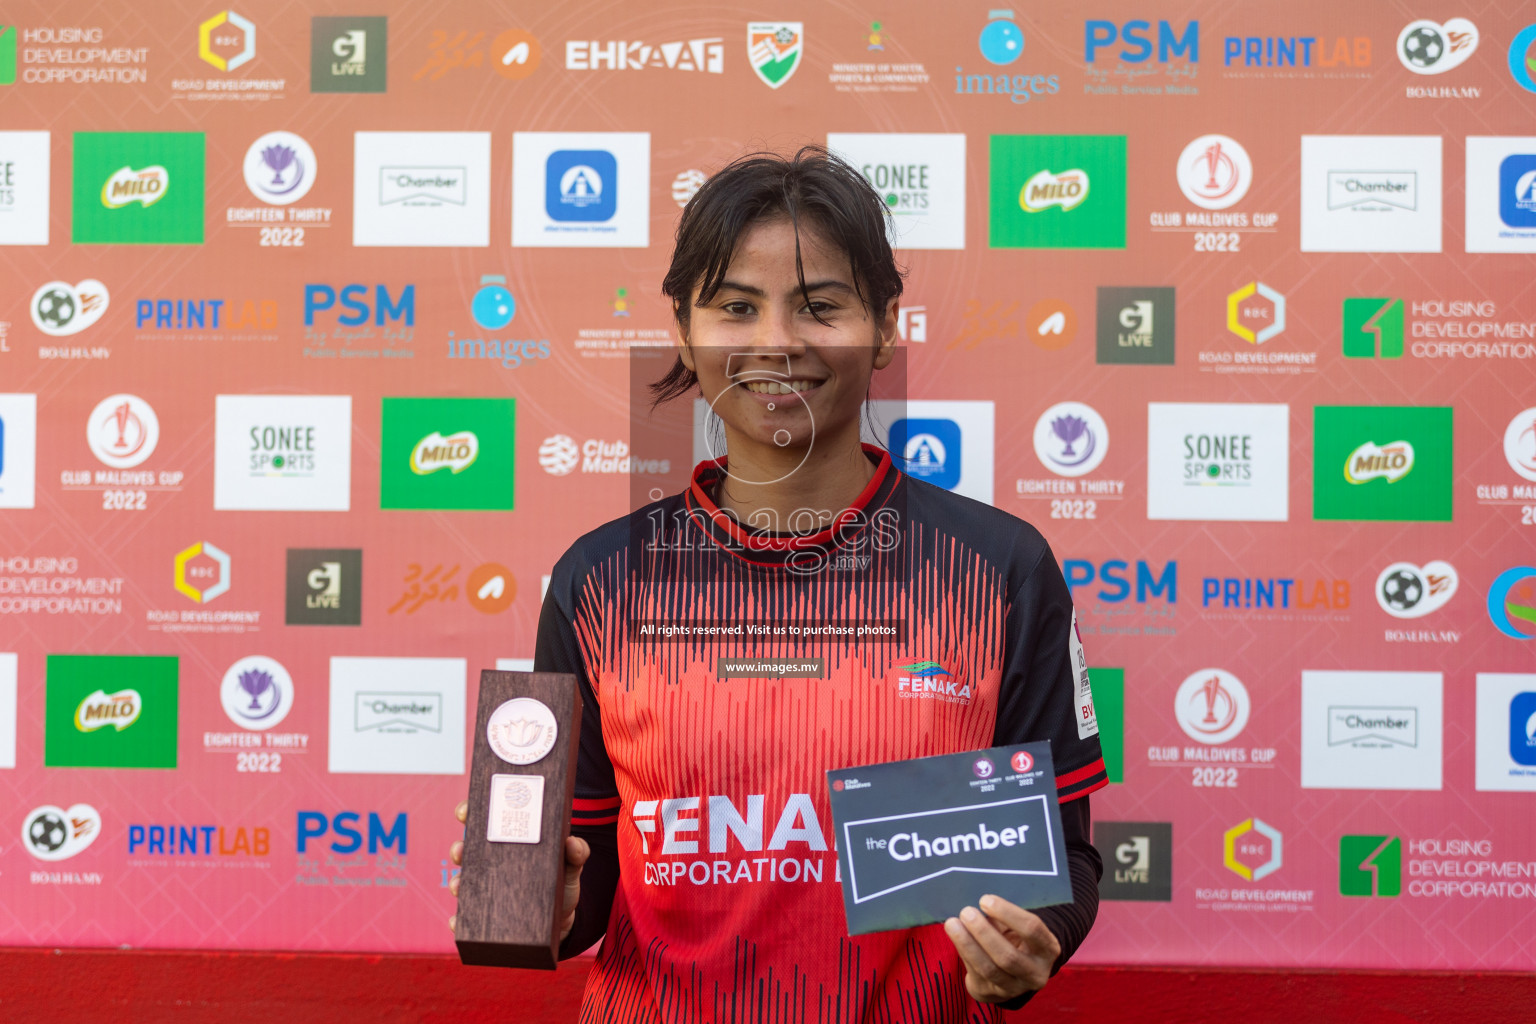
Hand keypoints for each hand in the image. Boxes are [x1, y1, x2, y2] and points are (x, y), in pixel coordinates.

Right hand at [447, 800, 591, 942]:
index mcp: (509, 841)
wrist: (563, 921)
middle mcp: (493, 862)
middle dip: (458, 847)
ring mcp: (487, 888)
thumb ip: (577, 853)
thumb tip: (572, 843)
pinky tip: (458, 922)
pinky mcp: (486, 914)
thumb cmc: (562, 883)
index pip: (485, 820)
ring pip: (462, 880)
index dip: (470, 811)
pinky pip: (467, 916)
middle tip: (460, 852)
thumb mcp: (571, 865)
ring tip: (459, 886)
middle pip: (467, 848)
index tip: (464, 813)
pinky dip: (458, 919)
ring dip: (456, 882)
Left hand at [943, 894, 1059, 1003]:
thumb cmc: (1015, 937)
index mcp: (1048, 949)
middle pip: (1008, 956)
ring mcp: (1015, 988)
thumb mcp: (1017, 926)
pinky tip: (955, 936)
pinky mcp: (993, 994)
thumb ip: (1003, 916)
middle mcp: (1036, 973)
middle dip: (984, 933)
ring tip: (952, 924)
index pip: (1032, 930)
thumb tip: (979, 903)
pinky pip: (976, 974)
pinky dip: (964, 953)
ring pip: (989, 969)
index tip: (985, 900)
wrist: (1013, 972)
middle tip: (966, 912)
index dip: (1008, 913)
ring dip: (968, 945)